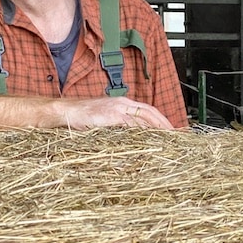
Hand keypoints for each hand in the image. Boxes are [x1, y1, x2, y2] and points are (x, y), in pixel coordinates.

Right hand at [57, 96, 173, 129]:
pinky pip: (131, 124)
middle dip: (164, 123)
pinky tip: (148, 139)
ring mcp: (117, 108)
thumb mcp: (104, 117)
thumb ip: (118, 123)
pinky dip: (141, 131)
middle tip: (175, 135)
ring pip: (143, 117)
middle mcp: (122, 103)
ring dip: (156, 128)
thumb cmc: (82, 116)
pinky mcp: (111, 116)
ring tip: (166, 139)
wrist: (67, 111)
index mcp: (122, 102)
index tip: (170, 129)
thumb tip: (131, 135)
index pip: (147, 109)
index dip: (161, 119)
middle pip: (149, 111)